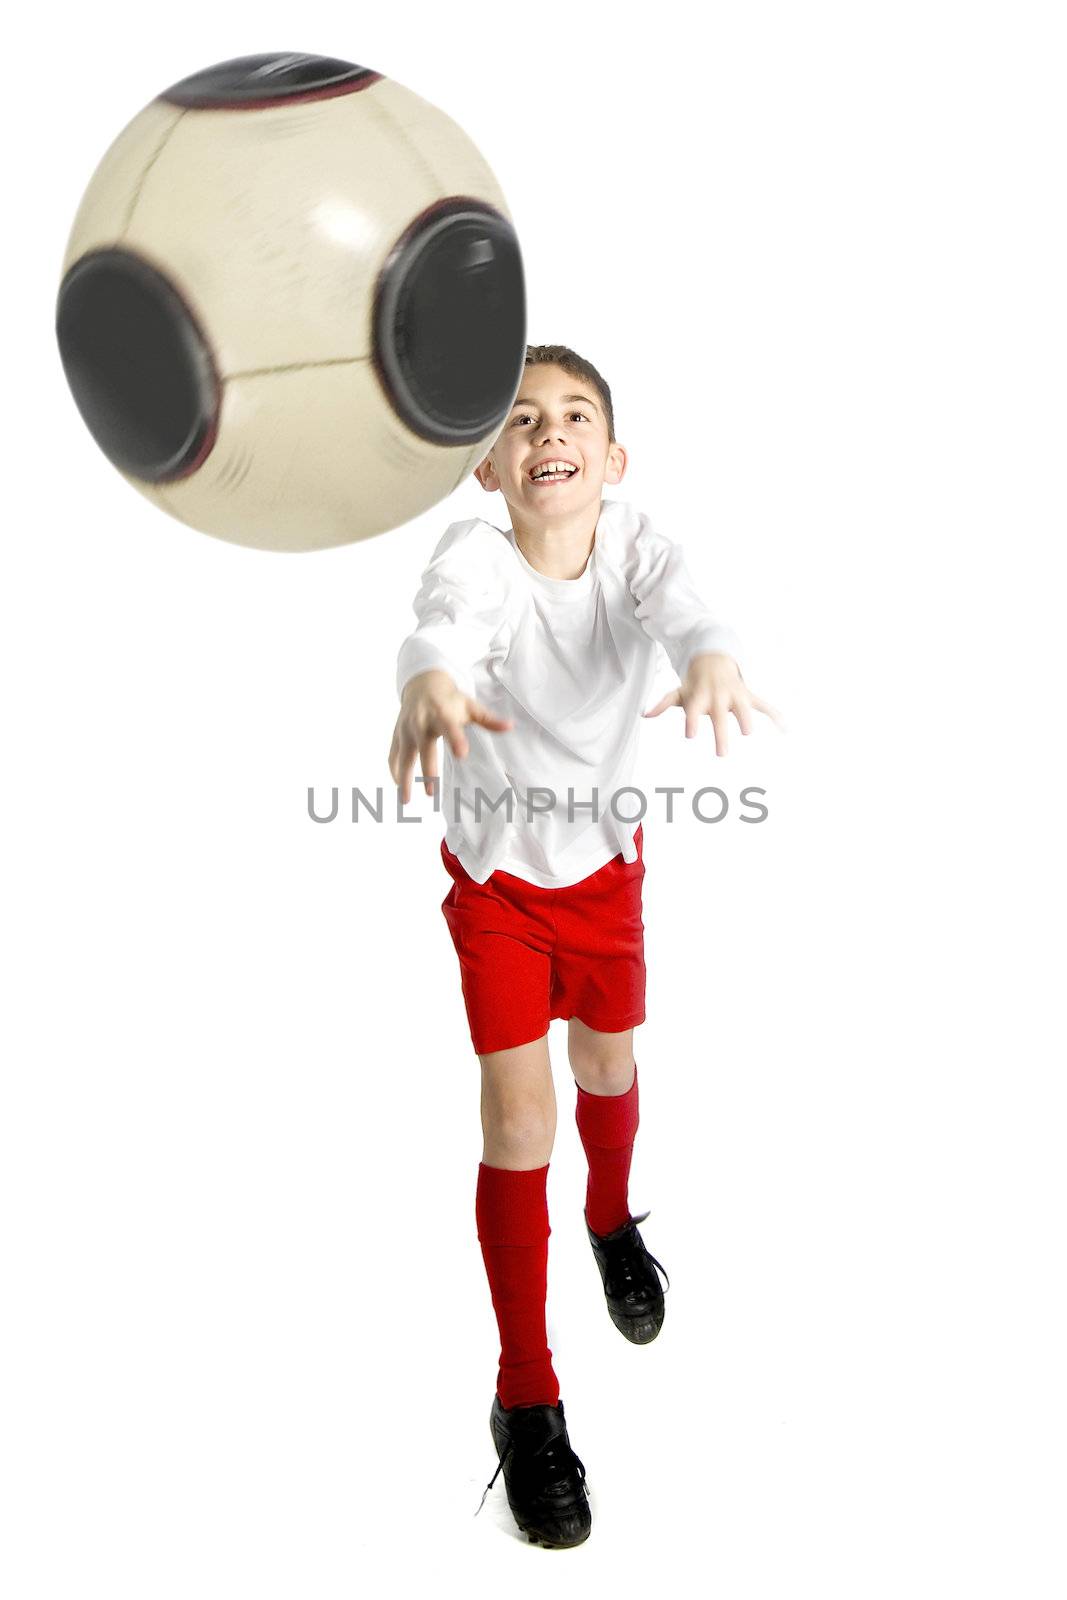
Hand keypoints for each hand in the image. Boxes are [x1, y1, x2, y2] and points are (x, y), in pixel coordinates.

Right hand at [389, 669, 512, 803]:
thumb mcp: (470, 706)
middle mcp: (421, 722)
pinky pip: (393, 756)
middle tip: (431, 794)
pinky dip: (395, 771)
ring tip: (406, 801)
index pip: (449, 727)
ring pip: (403, 756)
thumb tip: (510, 726)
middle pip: (424, 749)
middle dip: (427, 770)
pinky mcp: (397, 735)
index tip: (461, 754)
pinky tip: (400, 786)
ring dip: (404, 779)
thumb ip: (488, 720)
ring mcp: (406, 730)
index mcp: (442, 714)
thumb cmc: (450, 700)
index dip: (455, 740)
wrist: (422, 684)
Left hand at [643, 652, 784, 756]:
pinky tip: (786, 728)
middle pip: (720, 717)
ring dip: (747, 719)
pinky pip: (764, 705)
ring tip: (748, 732)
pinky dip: (776, 715)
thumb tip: (645, 715)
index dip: (692, 721)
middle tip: (722, 755)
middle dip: (721, 734)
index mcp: (700, 697)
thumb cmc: (695, 683)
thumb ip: (663, 703)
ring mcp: (736, 695)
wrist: (714, 657)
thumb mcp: (679, 692)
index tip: (691, 736)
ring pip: (744, 708)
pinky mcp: (749, 696)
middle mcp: (719, 696)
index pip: (694, 711)